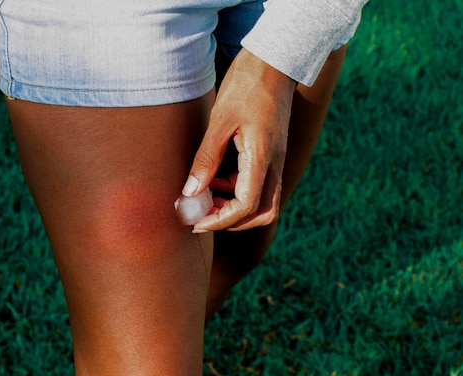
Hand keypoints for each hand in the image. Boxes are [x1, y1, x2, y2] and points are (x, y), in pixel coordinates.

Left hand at [182, 49, 296, 231]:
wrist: (273, 61)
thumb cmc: (246, 86)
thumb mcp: (220, 121)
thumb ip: (206, 159)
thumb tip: (191, 192)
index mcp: (263, 157)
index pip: (246, 206)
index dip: (220, 220)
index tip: (196, 220)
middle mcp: (275, 164)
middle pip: (264, 213)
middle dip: (233, 221)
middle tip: (204, 215)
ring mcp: (276, 160)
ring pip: (264, 202)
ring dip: (235, 207)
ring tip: (206, 196)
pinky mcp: (272, 154)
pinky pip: (260, 185)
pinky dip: (238, 191)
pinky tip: (216, 178)